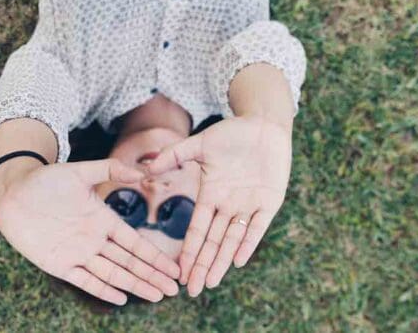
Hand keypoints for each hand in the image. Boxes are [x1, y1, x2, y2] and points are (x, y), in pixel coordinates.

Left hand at [0, 158, 179, 304]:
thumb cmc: (46, 180)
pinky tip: (121, 298)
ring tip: (157, 296)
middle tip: (174, 289)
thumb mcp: (81, 171)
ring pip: (113, 273)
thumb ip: (111, 169)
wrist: (13, 193)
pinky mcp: (59, 264)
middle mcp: (95, 240)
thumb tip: (141, 172)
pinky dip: (102, 289)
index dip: (155, 256)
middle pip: (130, 262)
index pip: (136, 243)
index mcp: (104, 220)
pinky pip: (84, 280)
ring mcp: (78, 254)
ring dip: (135, 284)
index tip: (174, 267)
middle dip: (153, 275)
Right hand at [147, 116, 291, 295]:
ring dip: (222, 261)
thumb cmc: (231, 134)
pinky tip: (238, 260)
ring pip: (233, 239)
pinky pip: (257, 226)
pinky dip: (248, 242)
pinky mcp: (269, 201)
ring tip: (211, 282)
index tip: (179, 271)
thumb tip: (148, 167)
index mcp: (210, 195)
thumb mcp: (200, 144)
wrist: (263, 126)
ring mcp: (248, 204)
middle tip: (193, 290)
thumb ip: (175, 155)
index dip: (189, 250)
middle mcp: (227, 205)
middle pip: (213, 242)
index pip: (197, 230)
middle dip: (202, 265)